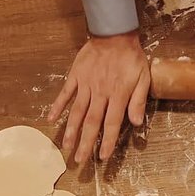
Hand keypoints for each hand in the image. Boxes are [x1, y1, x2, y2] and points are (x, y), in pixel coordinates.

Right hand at [49, 30, 149, 162]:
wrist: (114, 33)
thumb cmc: (131, 57)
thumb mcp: (143, 78)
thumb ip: (138, 101)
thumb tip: (136, 123)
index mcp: (117, 95)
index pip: (112, 123)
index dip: (107, 141)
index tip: (102, 157)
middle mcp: (100, 93)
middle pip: (91, 122)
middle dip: (85, 143)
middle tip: (79, 161)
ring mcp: (86, 85)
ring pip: (77, 112)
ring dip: (71, 130)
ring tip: (65, 147)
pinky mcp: (76, 76)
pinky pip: (65, 93)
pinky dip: (58, 106)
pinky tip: (51, 119)